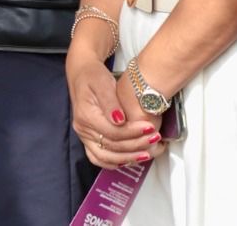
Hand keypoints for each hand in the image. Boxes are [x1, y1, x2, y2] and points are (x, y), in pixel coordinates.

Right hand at [66, 47, 160, 168]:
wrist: (82, 75)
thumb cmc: (94, 76)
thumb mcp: (103, 82)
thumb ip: (110, 101)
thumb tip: (120, 121)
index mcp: (85, 115)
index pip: (112, 132)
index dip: (132, 132)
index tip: (150, 127)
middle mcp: (82, 129)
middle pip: (111, 146)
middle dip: (135, 145)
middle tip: (154, 139)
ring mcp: (84, 136)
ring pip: (105, 156)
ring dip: (127, 158)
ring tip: (147, 153)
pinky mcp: (88, 139)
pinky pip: (99, 157)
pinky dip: (114, 162)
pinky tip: (130, 159)